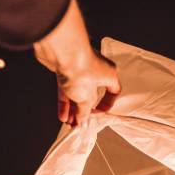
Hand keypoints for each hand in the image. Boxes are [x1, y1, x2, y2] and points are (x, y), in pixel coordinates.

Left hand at [34, 0, 120, 125]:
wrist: (62, 52)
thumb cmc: (81, 68)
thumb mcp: (85, 98)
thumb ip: (84, 113)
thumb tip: (83, 122)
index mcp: (109, 74)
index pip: (113, 91)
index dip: (106, 104)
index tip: (98, 113)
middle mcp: (96, 70)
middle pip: (91, 95)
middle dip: (83, 111)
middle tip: (79, 122)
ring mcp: (79, 69)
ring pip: (77, 93)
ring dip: (72, 109)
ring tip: (69, 122)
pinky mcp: (64, 69)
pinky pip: (65, 89)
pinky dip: (64, 102)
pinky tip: (62, 114)